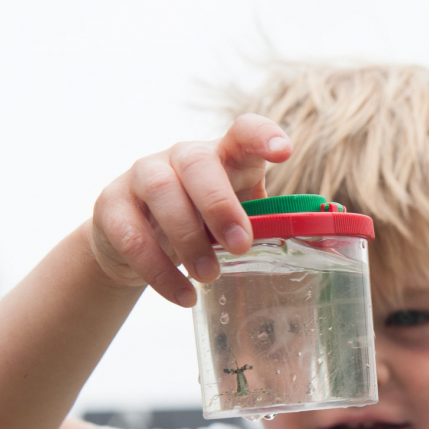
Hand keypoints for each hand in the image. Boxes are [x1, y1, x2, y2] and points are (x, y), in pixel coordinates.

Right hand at [89, 114, 292, 306]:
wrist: (135, 243)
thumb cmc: (201, 226)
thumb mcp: (234, 220)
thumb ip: (265, 224)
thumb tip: (318, 245)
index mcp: (222, 157)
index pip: (244, 132)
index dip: (263, 136)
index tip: (283, 152)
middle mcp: (181, 157)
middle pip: (198, 164)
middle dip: (221, 206)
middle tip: (240, 247)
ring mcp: (141, 176)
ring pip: (162, 194)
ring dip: (189, 239)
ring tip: (209, 277)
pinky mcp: (111, 205)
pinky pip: (131, 235)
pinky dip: (159, 271)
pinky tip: (184, 296)